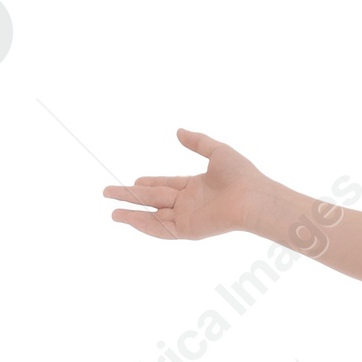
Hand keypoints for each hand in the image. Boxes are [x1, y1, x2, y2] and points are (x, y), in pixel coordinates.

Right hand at [103, 128, 270, 240]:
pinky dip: (144, 225)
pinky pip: (162, 229)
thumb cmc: (242, 175)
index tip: (134, 179)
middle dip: (131, 196)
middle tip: (108, 192)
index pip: (166, 185)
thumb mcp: (217, 151)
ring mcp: (188, 218)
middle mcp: (190, 203)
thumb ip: (197, 142)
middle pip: (154, 199)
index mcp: (197, 187)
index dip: (149, 182)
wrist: (252, 198)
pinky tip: (128, 220)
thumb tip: (178, 132)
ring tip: (112, 212)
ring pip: (154, 216)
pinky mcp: (188, 230)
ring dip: (132, 214)